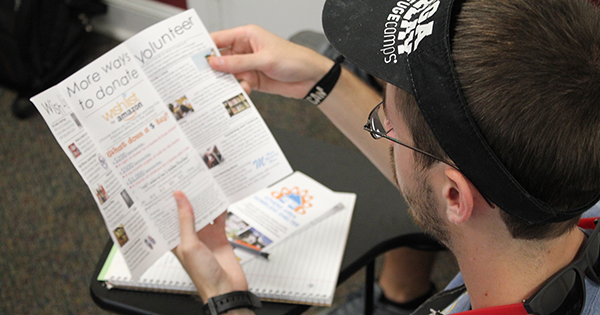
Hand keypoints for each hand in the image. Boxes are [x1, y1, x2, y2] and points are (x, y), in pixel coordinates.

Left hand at [172, 191, 247, 301]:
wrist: (226, 288)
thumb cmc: (203, 275)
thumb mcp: (189, 245)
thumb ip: (186, 220)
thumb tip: (179, 198)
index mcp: (175, 241)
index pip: (168, 218)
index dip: (166, 203)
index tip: (164, 185)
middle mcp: (189, 236)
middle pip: (186, 212)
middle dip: (186, 197)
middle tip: (185, 177)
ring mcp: (205, 235)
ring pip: (202, 212)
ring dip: (203, 200)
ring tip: (202, 181)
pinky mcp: (219, 236)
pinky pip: (219, 218)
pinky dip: (220, 207)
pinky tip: (220, 196)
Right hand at [209, 25, 333, 98]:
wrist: (311, 78)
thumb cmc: (294, 59)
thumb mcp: (264, 59)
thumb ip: (238, 62)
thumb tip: (215, 62)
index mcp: (247, 35)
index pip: (219, 38)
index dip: (204, 47)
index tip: (191, 57)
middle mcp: (245, 50)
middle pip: (221, 58)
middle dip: (212, 68)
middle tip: (199, 77)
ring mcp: (248, 66)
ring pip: (228, 74)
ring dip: (225, 82)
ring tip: (218, 89)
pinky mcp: (253, 80)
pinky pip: (239, 85)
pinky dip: (237, 91)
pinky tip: (239, 94)